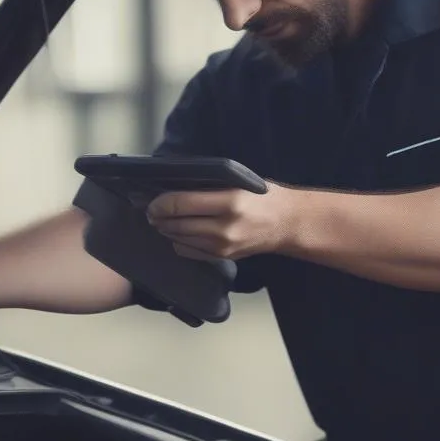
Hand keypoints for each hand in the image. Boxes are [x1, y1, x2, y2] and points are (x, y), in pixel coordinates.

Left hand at [145, 183, 298, 261]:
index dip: (160, 203)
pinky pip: (188, 251)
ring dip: (166, 229)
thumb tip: (174, 186)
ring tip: (162, 220)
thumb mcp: (240, 183)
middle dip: (158, 217)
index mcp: (229, 202)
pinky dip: (178, 242)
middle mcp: (224, 227)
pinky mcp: (223, 256)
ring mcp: (222, 246)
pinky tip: (178, 233)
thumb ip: (210, 187)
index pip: (181, 204)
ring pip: (179, 239)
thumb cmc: (264, 197)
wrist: (288, 224)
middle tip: (151, 211)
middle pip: (176, 224)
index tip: (151, 201)